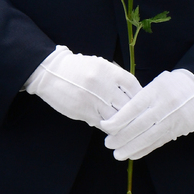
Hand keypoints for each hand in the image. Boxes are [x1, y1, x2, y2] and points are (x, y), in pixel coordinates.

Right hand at [25, 46, 141, 128]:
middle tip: (138, 120)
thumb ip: (116, 77)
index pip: (133, 86)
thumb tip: (132, 94)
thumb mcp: (99, 65)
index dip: (140, 96)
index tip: (142, 103)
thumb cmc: (77, 68)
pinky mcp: (84, 111)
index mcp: (108, 70)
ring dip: (122, 124)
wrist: (50, 72)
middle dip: (134, 114)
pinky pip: (103, 124)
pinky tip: (111, 128)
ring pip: (117, 118)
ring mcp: (93, 99)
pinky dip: (109, 127)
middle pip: (128, 105)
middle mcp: (103, 84)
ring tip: (126, 128)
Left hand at [102, 69, 193, 159]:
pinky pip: (158, 142)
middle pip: (138, 126)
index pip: (133, 108)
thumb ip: (142, 95)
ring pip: (148, 137)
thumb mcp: (159, 81)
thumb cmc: (177, 83)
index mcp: (154, 92)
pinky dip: (145, 150)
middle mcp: (161, 107)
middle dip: (121, 137)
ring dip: (131, 148)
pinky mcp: (177, 130)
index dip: (118, 119)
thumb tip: (122, 110)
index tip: (106, 125)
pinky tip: (134, 154)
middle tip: (108, 144)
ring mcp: (170, 120)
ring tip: (118, 154)